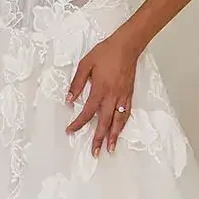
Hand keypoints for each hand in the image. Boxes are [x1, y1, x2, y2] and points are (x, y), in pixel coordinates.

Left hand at [65, 32, 137, 155]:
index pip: (87, 112)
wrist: (127, 46)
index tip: (70, 131)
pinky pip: (126, 113)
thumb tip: (69, 99)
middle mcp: (112, 96)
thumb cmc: (105, 52)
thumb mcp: (85, 64)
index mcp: (100, 89)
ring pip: (118, 121)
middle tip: (95, 153)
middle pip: (104, 122)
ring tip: (110, 149)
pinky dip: (123, 125)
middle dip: (99, 139)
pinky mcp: (129, 94)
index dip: (78, 123)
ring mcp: (122, 96)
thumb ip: (77, 83)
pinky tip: (120, 131)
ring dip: (114, 136)